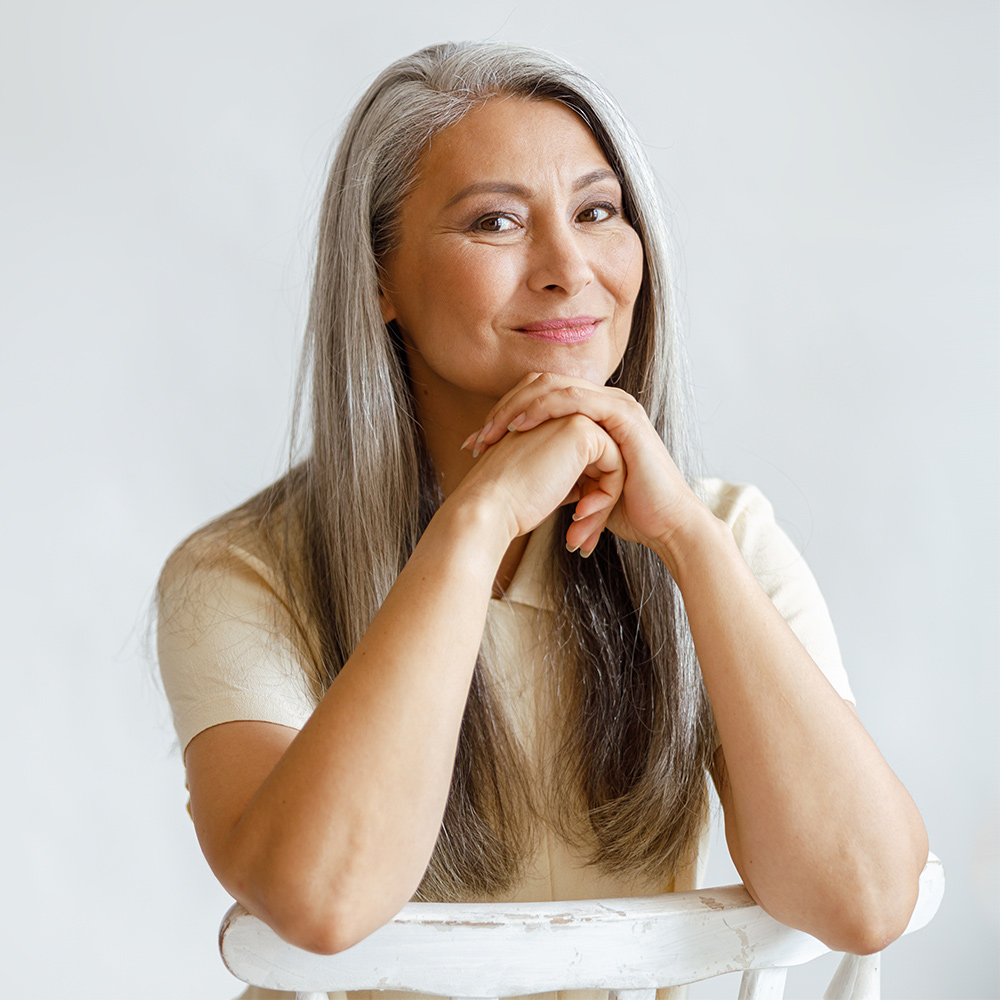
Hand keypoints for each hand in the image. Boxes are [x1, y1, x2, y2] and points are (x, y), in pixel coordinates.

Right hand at [453, 411, 625, 554]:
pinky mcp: (581, 429)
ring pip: (613, 463)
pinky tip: (581, 516)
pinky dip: (606, 496)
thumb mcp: (544, 482)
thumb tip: (592, 488)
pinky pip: (616, 465)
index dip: (586, 496)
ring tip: (581, 534)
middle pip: (603, 460)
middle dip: (598, 501)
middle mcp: (560, 414)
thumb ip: (569, 475)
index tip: (573, 528)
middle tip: (579, 538)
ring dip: (603, 503)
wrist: (487, 507)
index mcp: (548, 425)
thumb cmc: (508, 504)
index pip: (587, 461)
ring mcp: (570, 416)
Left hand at [463, 372, 704, 552]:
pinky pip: (575, 400)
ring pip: (554, 387)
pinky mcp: (623, 415)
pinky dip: (543, 409)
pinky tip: (519, 426)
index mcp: (592, 414)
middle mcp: (604, 402)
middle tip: (477, 437)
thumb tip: (518, 480)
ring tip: (491, 432)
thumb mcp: (578, 487)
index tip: (476, 444)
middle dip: (504, 409)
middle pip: (541, 385)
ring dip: (517, 407)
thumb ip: (556, 472)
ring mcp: (616, 404)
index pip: (539, 398)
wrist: (665, 527)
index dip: (504, 415)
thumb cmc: (626, 512)